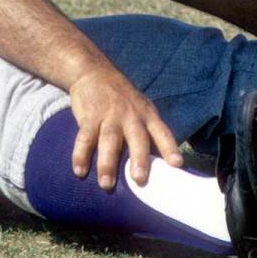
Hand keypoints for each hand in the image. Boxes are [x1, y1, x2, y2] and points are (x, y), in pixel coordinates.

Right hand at [68, 64, 182, 188]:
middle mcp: (130, 116)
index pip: (162, 132)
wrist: (94, 72)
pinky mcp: (88, 117)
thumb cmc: (123, 99)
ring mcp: (109, 116)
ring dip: (107, 163)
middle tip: (139, 178)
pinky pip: (84, 138)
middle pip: (136, 138)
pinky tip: (79, 171)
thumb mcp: (141, 109)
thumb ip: (148, 133)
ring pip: (109, 140)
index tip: (177, 165)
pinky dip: (80, 155)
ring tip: (106, 184)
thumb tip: (159, 166)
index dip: (170, 147)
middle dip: (139, 158)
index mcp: (147, 115)